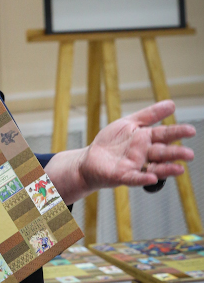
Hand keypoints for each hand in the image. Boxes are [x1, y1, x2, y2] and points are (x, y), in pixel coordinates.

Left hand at [78, 100, 194, 192]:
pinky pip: (134, 178)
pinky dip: (143, 178)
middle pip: (162, 153)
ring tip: (179, 169)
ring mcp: (135, 166)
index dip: (177, 132)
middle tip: (189, 154)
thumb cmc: (112, 141)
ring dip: (167, 169)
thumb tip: (172, 104)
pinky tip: (151, 178)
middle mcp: (144, 154)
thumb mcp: (130, 123)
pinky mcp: (123, 176)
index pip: (164, 135)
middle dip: (176, 153)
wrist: (91, 158)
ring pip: (154, 168)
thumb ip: (150, 115)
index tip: (192, 130)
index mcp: (146, 139)